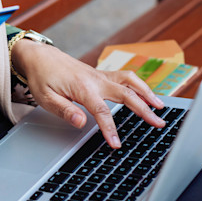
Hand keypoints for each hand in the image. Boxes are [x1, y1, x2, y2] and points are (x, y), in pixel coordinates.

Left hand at [11, 39, 165, 147]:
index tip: (117, 144)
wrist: (40, 56)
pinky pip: (126, 77)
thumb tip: (81, 123)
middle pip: (126, 94)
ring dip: (147, 92)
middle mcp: (96, 80)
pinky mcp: (102, 74)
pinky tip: (147, 94)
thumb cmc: (42, 77)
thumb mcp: (45, 98)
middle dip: (144, 109)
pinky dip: (140, 85)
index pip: (102, 111)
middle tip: (158, 123)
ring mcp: (101, 75)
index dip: (111, 129)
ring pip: (130, 81)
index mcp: (82, 88)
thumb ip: (64, 111)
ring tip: (161, 107)